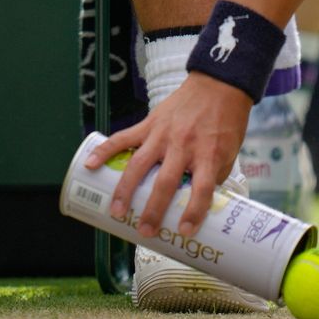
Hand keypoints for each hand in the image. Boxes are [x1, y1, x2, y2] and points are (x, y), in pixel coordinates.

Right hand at [85, 74, 250, 239]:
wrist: (218, 86)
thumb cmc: (226, 122)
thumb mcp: (228, 152)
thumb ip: (213, 175)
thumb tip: (198, 203)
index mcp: (208, 154)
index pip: (202, 189)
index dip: (193, 212)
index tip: (185, 232)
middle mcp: (183, 145)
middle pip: (165, 182)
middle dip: (153, 209)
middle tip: (144, 231)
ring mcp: (163, 134)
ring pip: (139, 164)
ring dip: (125, 189)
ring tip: (116, 210)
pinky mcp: (149, 123)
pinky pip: (123, 138)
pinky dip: (104, 150)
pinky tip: (91, 164)